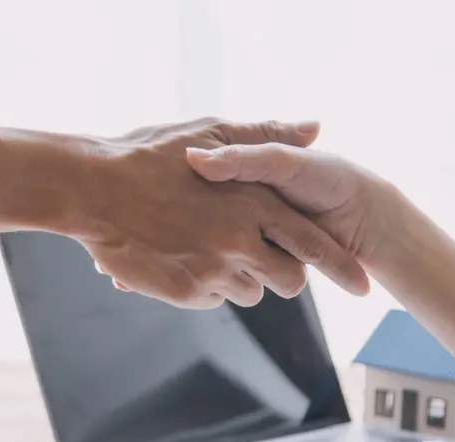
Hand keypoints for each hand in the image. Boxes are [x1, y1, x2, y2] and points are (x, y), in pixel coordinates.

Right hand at [83, 119, 369, 308]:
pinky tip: (183, 257)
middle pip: (288, 281)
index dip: (342, 268)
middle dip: (284, 274)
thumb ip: (265, 137)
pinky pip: (213, 299)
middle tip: (263, 257)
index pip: (314, 245)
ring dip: (241, 278)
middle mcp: (239, 241)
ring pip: (250, 293)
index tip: (365, 286)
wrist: (89, 190)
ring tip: (208, 246)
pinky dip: (207, 284)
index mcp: (253, 201)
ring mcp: (212, 271)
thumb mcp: (210, 132)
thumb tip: (314, 129)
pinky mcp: (186, 292)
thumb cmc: (147, 156)